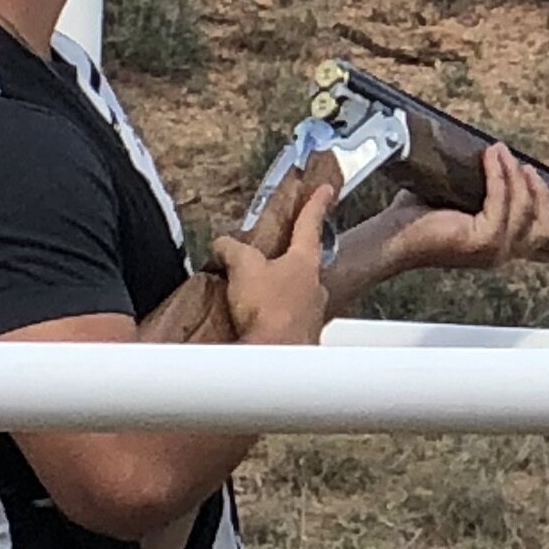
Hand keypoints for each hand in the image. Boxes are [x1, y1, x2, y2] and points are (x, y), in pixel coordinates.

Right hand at [206, 166, 332, 345]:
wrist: (275, 358)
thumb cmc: (268, 311)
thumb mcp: (242, 267)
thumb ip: (232, 249)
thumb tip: (223, 244)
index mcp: (304, 261)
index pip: (310, 224)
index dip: (315, 204)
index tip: (326, 190)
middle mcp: (314, 286)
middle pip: (301, 264)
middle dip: (286, 260)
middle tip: (268, 261)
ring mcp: (311, 314)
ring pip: (294, 295)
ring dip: (276, 295)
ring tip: (250, 300)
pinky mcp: (301, 338)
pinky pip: (285, 321)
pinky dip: (270, 320)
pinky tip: (252, 326)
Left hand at [346, 141, 548, 280]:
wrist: (389, 236)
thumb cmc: (417, 218)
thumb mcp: (459, 201)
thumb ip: (481, 190)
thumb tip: (496, 155)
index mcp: (498, 249)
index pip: (540, 231)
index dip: (542, 200)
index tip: (528, 171)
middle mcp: (499, 256)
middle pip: (541, 223)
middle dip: (536, 190)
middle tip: (521, 163)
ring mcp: (493, 251)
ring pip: (522, 208)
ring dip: (513, 174)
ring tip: (499, 151)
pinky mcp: (482, 240)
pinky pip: (501, 201)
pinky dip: (499, 176)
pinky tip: (490, 157)